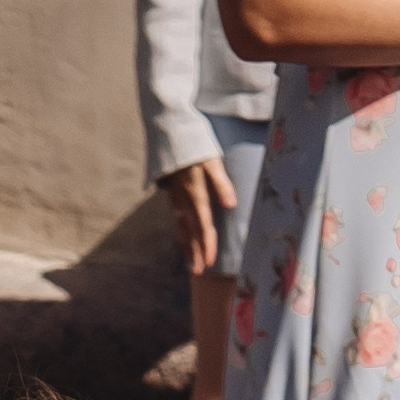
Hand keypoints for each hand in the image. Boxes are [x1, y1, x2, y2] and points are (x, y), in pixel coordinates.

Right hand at [161, 151, 236, 280]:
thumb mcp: (211, 159)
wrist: (168, 127)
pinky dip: (180, 229)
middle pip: (192, 230)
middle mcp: (184, 198)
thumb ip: (221, 183)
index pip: (203, 225)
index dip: (207, 244)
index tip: (209, 262)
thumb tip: (231, 205)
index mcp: (195, 193)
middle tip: (198, 272)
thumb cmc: (194, 140)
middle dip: (195, 252)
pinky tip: (181, 236)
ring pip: (182, 225)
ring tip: (190, 261)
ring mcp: (175, 194)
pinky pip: (176, 215)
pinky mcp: (171, 189)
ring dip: (187, 244)